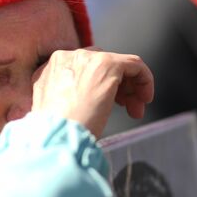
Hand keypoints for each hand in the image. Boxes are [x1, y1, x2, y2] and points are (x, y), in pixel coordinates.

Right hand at [31, 48, 153, 138]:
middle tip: (126, 109)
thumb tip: (84, 102)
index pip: (83, 69)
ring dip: (131, 87)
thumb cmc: (55, 135)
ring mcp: (87, 59)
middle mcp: (67, 58)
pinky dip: (144, 79)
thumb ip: (66, 99)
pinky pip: (134, 64)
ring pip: (118, 64)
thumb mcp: (54, 113)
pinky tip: (145, 99)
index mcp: (50, 70)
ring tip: (136, 110)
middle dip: (117, 87)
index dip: (99, 86)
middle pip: (100, 64)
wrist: (57, 137)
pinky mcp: (107, 64)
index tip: (110, 106)